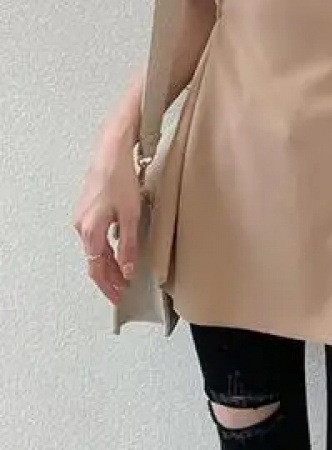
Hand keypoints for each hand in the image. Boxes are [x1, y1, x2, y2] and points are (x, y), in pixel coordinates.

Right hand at [72, 135, 140, 305]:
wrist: (111, 152)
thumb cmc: (121, 178)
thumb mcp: (131, 215)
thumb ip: (129, 245)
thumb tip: (129, 269)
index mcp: (91, 231)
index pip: (97, 268)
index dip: (108, 285)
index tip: (119, 297)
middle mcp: (82, 226)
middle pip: (95, 260)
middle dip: (109, 277)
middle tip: (122, 290)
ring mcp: (83, 217)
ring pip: (94, 248)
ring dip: (108, 263)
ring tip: (123, 273)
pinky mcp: (89, 208)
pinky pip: (95, 236)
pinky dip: (105, 248)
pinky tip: (117, 248)